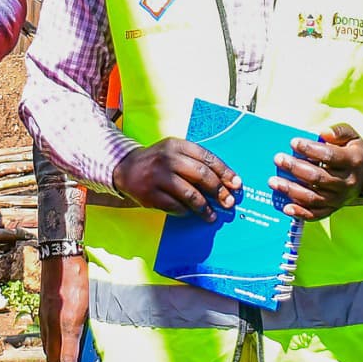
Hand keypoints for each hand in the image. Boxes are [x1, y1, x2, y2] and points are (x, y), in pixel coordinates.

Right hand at [39, 251, 87, 361]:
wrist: (60, 258)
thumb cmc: (81, 277)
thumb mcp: (93, 302)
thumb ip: (92, 323)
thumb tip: (94, 340)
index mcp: (69, 324)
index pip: (67, 359)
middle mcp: (53, 324)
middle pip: (53, 357)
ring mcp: (45, 318)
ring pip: (47, 347)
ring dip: (56, 355)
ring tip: (70, 356)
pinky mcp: (41, 312)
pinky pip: (45, 335)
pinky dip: (52, 342)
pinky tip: (63, 338)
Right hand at [114, 138, 238, 217]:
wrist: (126, 168)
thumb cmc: (158, 160)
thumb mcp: (175, 152)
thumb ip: (197, 162)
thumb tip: (225, 182)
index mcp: (177, 145)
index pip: (207, 158)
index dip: (225, 172)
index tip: (236, 184)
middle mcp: (168, 159)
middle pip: (201, 175)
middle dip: (218, 191)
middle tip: (228, 202)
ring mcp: (158, 177)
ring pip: (189, 194)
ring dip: (204, 207)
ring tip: (212, 216)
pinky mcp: (150, 194)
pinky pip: (175, 206)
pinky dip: (185, 211)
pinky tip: (190, 213)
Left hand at [275, 124, 362, 221]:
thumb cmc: (353, 151)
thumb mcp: (352, 136)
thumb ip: (338, 131)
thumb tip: (323, 133)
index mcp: (353, 161)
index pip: (330, 156)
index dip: (310, 150)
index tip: (293, 142)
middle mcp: (347, 182)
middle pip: (318, 178)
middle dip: (295, 168)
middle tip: (278, 159)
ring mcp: (340, 199)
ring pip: (314, 198)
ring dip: (291, 190)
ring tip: (273, 181)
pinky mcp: (334, 209)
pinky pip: (316, 214)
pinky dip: (300, 213)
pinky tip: (286, 208)